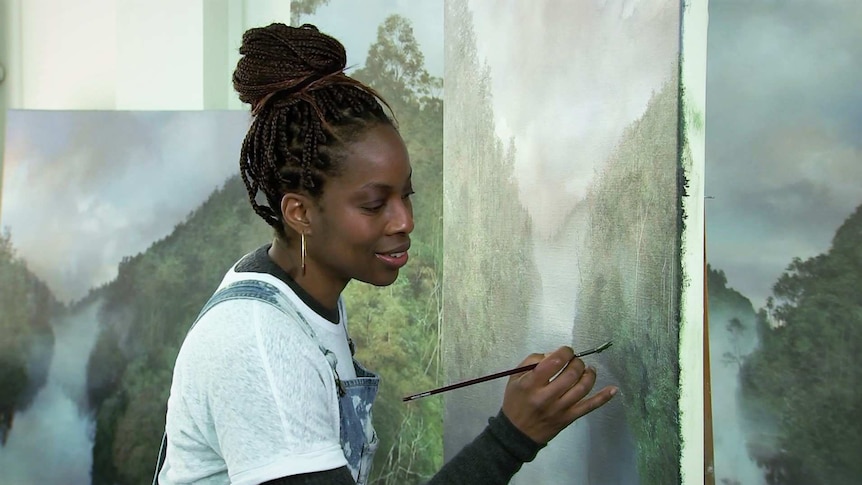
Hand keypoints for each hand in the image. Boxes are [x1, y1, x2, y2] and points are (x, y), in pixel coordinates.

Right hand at [501, 346, 617, 443]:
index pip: (554, 361)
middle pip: (571, 374)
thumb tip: (555, 354)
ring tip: (588, 370)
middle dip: (577, 362)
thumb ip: (532, 361)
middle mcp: (546, 396)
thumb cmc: (516, 401)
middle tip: (575, 361)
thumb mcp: (515, 378)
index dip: (565, 352)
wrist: (517, 433)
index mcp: (531, 384)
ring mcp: (560, 409)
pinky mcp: (569, 418)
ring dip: (589, 374)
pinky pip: (589, 407)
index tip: (566, 351)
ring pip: (582, 388)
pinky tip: (613, 389)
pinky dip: (603, 397)